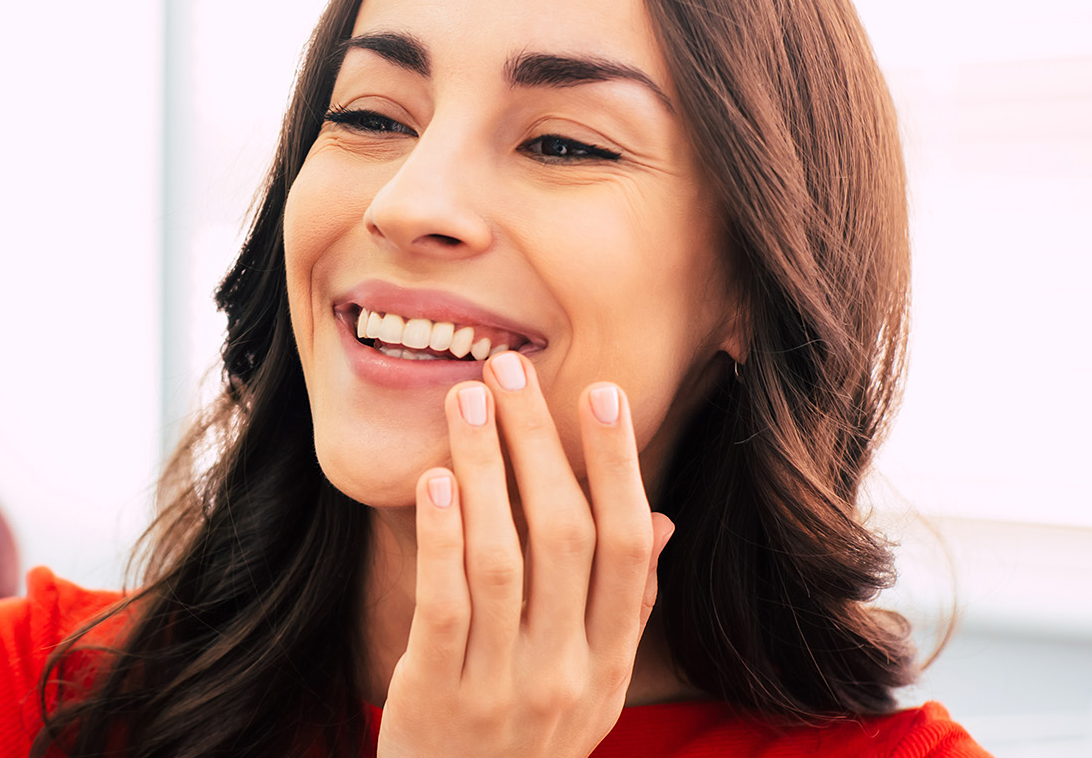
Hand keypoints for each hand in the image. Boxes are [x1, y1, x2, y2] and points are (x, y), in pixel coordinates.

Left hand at [377, 352, 673, 757]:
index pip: (623, 548)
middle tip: (509, 370)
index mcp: (609, 663)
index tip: (598, 392)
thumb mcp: (591, 687)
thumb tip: (657, 521)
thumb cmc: (523, 739)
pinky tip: (434, 480)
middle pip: (564, 537)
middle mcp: (568, 674)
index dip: (615, 465)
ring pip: (503, 560)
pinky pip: (445, 605)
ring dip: (486, 470)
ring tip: (465, 402)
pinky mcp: (438, 697)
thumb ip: (622, 608)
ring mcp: (504, 688)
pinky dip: (441, 538)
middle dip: (538, 445)